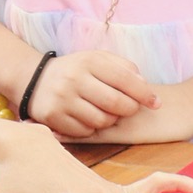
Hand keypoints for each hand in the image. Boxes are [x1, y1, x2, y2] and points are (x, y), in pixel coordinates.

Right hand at [26, 49, 157, 140]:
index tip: (156, 103)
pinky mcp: (53, 117)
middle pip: (116, 104)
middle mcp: (74, 79)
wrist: (35, 80)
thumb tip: (146, 88)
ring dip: (110, 120)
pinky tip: (88, 118)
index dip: (144, 93)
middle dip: (129, 109)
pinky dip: (92, 128)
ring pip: (102, 121)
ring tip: (107, 112)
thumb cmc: (77, 71)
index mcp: (89, 61)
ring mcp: (62, 99)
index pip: (125, 79)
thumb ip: (124, 69)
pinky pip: (85, 132)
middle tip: (130, 109)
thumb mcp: (98, 60)